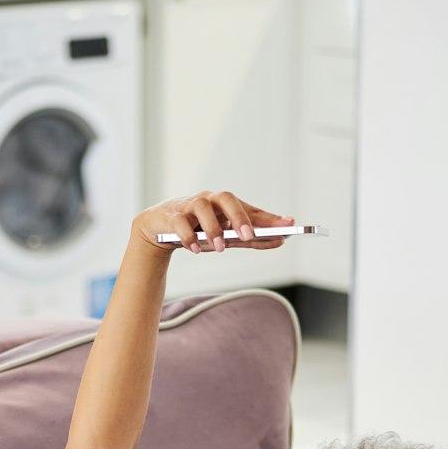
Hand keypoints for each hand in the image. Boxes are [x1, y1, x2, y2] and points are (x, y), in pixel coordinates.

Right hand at [132, 190, 295, 256]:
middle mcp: (209, 200)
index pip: (249, 208)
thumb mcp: (226, 236)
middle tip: (248, 236)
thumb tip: (280, 240)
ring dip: (212, 228)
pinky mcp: (171, 217)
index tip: (288, 225)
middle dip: (239, 217)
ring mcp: (189, 207)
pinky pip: (180, 224)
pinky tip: (195, 249)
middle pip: (226, 199)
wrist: (159, 229)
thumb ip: (251, 239)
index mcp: (225, 204)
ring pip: (203, 208)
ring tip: (219, 247)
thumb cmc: (198, 230)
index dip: (268, 217)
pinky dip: (189, 237)